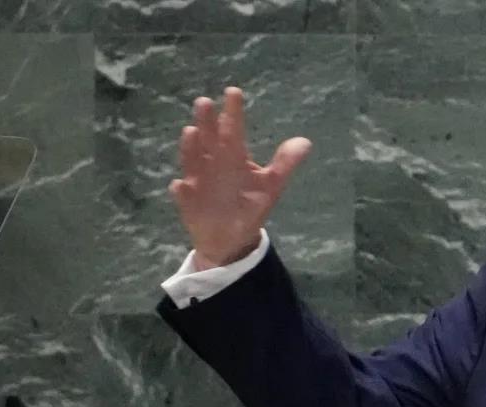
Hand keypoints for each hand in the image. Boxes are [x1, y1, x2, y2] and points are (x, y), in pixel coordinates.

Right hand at [168, 86, 311, 268]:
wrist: (231, 236)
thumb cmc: (248, 203)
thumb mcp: (271, 185)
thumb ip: (285, 164)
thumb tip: (306, 142)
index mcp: (233, 156)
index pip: (233, 130)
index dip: (233, 112)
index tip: (233, 92)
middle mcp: (213, 162)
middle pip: (209, 139)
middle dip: (206, 122)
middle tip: (205, 102)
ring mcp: (198, 180)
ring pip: (192, 160)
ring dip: (190, 148)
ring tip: (191, 132)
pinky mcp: (189, 201)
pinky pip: (183, 195)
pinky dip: (180, 191)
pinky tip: (179, 186)